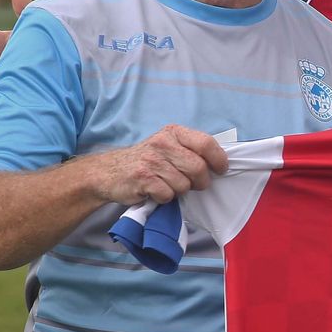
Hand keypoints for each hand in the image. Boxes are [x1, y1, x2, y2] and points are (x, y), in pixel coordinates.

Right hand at [86, 126, 228, 204]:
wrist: (109, 172)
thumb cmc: (147, 161)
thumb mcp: (169, 146)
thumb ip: (192, 150)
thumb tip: (222, 163)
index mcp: (173, 132)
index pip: (206, 143)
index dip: (218, 159)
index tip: (220, 170)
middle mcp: (162, 143)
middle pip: (198, 168)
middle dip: (200, 182)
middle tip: (192, 184)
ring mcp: (151, 161)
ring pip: (184, 185)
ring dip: (179, 191)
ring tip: (167, 185)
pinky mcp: (142, 179)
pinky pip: (168, 195)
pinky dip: (165, 198)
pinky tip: (155, 191)